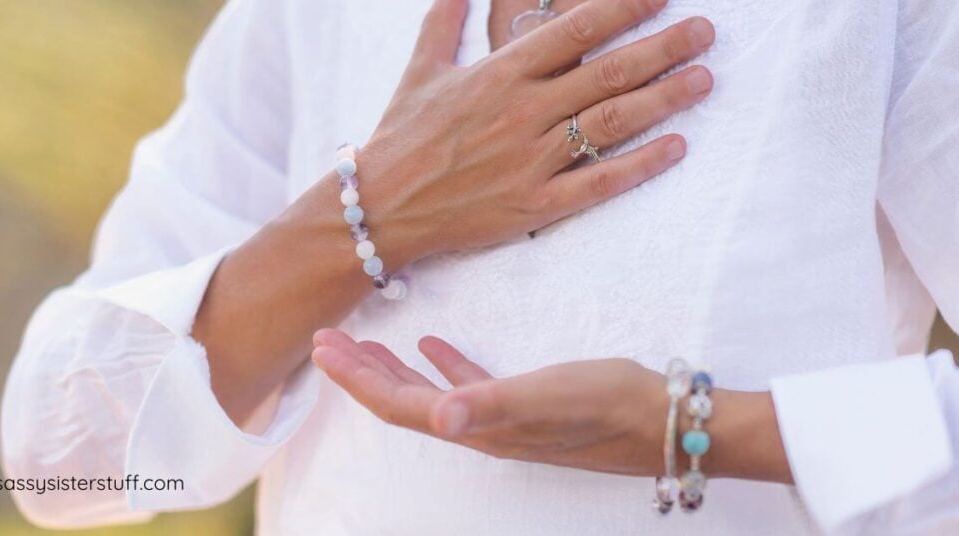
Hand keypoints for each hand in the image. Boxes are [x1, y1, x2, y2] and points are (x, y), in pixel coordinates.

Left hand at [311, 329, 793, 482]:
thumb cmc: (606, 405)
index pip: (398, 406)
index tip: (321, 347)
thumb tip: (439, 418)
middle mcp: (478, 426)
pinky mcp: (523, 402)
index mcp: (473, 425)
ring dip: (392, 370)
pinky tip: (432, 345)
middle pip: (402, 403)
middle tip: (326, 340)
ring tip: (363, 345)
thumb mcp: (548, 399)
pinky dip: (442, 364)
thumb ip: (492, 406)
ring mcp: (499, 417)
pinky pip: (467, 383)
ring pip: (428, 394)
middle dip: (360, 374)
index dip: (356, 379)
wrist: (661, 419)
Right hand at [346, 0, 715, 268]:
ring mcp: (532, 159)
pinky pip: (599, 182)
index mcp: (499, 72)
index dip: (625, 9)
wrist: (381, 206)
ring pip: (612, 121)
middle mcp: (522, 111)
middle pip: (609, 71)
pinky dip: (640, 164)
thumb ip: (444, 21)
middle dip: (665, 47)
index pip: (576, 30)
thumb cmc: (401, 136)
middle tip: (706, 33)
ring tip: (704, 80)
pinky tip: (676, 147)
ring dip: (665, 98)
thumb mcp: (421, 70)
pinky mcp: (535, 204)